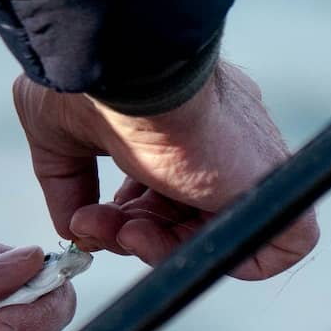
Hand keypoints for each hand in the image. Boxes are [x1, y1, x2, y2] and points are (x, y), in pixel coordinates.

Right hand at [14, 60, 318, 279]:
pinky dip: (212, 261)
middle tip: (96, 227)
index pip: (169, 185)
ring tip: (119, 231)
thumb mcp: (58, 131)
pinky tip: (157, 239)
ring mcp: (249, 165)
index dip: (130, 212)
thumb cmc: (91, 82)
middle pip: (188, 214)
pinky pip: (271, 250)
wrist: (127, 69)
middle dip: (135, 232)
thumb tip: (75, 228)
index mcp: (186, 119)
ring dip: (157, 249)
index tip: (92, 214)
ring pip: (217, 234)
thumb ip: (67, 183)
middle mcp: (223, 141)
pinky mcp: (273, 190)